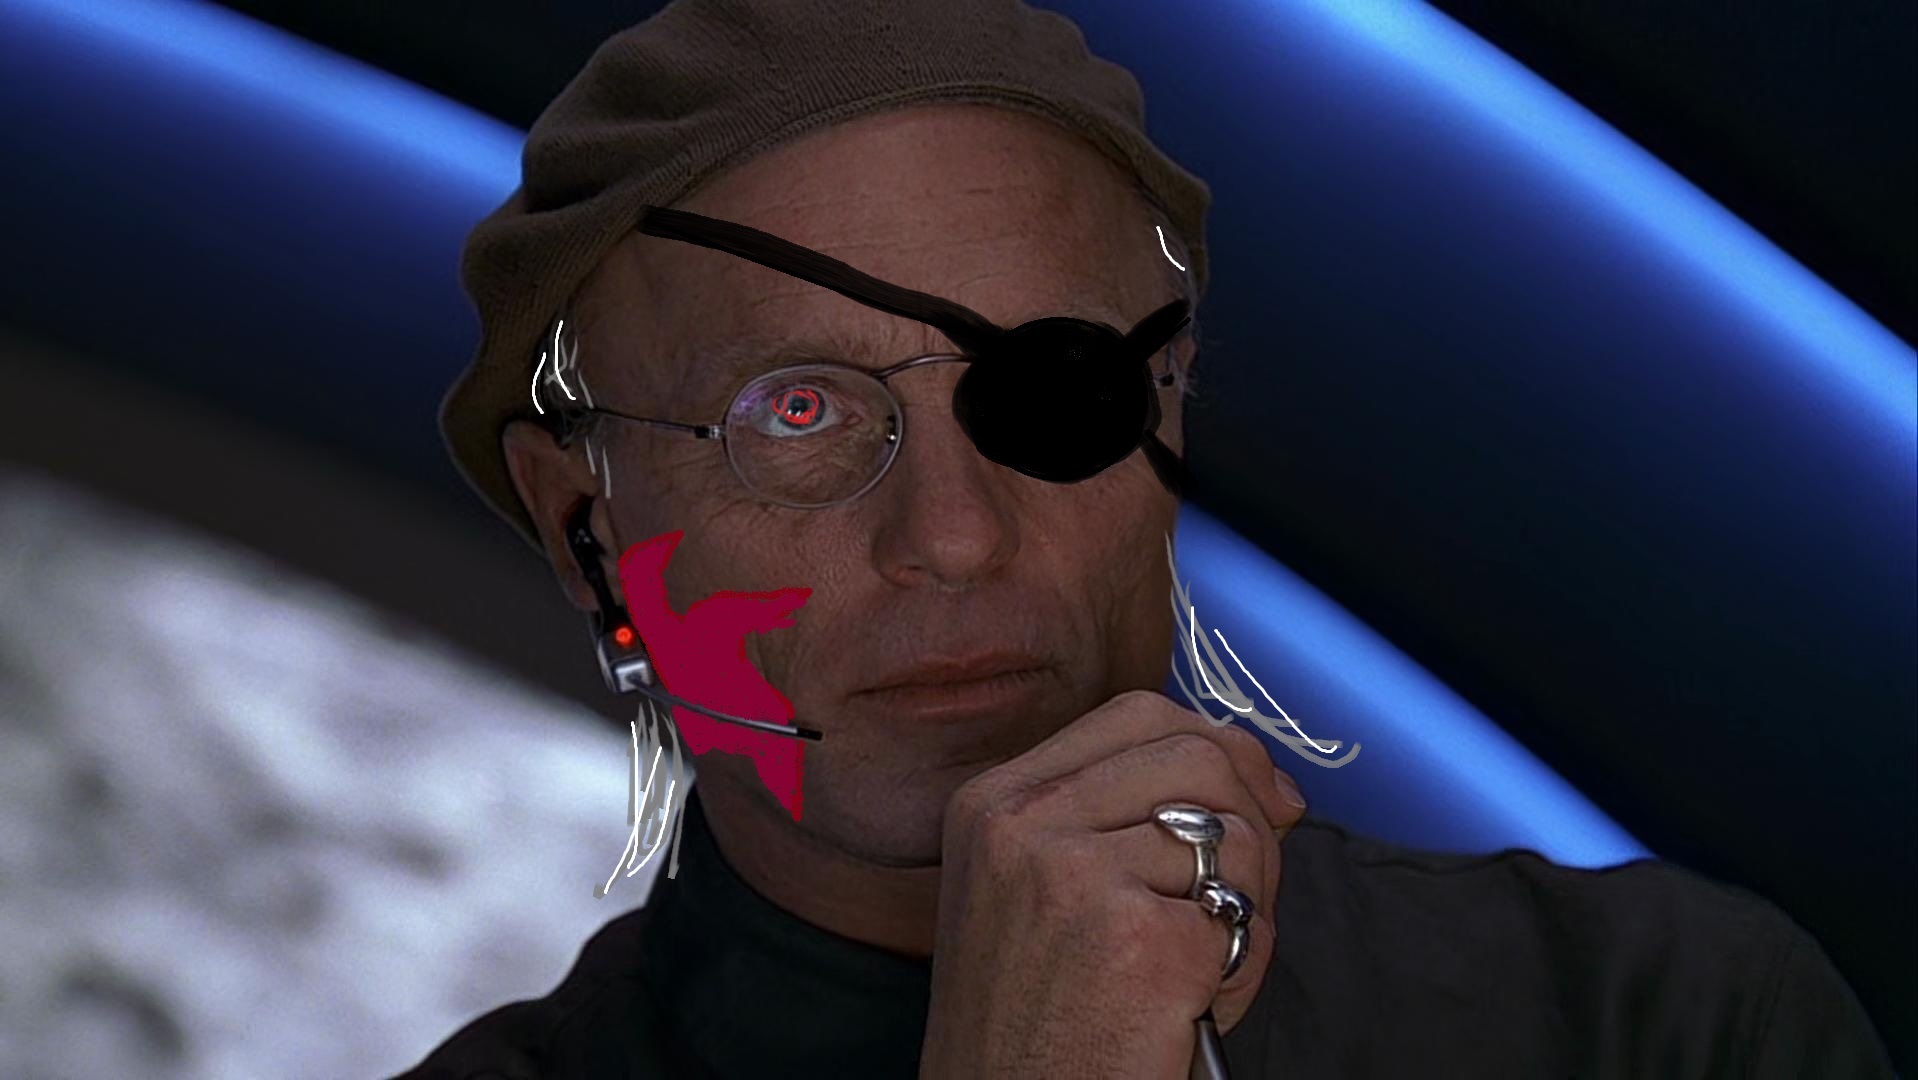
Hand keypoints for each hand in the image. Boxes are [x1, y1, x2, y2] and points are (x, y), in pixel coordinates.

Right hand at [918, 689, 1307, 1078]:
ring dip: (1247, 902)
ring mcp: (1076, 875)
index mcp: (992, 803)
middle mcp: (1022, 824)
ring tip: (1197, 966)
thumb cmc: (1033, 1027)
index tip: (1257, 794)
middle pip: (1195, 754)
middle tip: (1243, 886)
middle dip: (1251, 814)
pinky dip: (1242, 966)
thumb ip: (1122, 817)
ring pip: (1235, 833)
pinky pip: (1245, 916)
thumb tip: (1259, 780)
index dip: (1215, 745)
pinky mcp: (1139, 938)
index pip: (1134, 716)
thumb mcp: (1039, 892)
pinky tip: (1192, 1006)